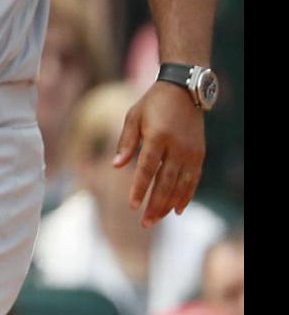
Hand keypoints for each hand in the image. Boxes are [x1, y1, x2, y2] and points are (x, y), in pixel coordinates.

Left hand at [114, 80, 205, 225]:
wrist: (183, 91)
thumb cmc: (152, 104)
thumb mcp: (133, 117)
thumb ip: (126, 142)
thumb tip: (116, 166)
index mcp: (158, 137)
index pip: (147, 169)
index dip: (140, 188)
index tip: (132, 206)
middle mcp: (177, 147)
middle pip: (165, 182)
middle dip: (154, 204)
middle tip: (144, 223)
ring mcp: (191, 152)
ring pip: (181, 185)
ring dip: (169, 205)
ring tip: (156, 219)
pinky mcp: (199, 155)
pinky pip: (193, 180)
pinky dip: (186, 196)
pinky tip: (177, 209)